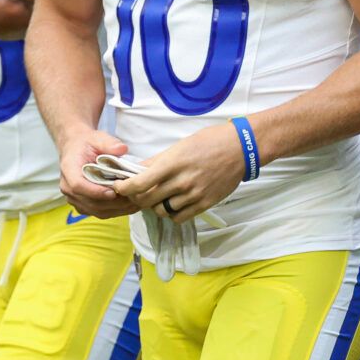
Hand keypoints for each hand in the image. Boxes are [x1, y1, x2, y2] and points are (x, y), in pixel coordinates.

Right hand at [59, 127, 139, 218]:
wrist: (77, 149)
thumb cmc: (87, 143)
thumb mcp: (97, 138)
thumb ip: (108, 143)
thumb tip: (122, 149)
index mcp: (69, 169)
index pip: (78, 185)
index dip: (95, 192)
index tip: (113, 192)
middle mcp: (68, 187)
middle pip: (89, 202)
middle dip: (113, 203)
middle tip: (133, 198)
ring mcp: (74, 198)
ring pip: (96, 211)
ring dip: (117, 210)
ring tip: (135, 203)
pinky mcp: (83, 204)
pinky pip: (98, 213)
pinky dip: (115, 211)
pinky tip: (129, 206)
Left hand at [112, 122, 248, 222]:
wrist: (240, 149)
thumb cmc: (209, 141)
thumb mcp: (179, 146)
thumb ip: (157, 161)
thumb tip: (136, 170)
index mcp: (173, 164)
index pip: (140, 184)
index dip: (124, 188)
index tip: (119, 186)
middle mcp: (182, 182)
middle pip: (147, 200)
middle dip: (137, 198)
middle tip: (136, 193)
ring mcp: (194, 195)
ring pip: (162, 211)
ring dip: (155, 206)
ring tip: (158, 197)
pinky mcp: (204, 204)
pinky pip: (179, 217)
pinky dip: (171, 213)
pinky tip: (173, 203)